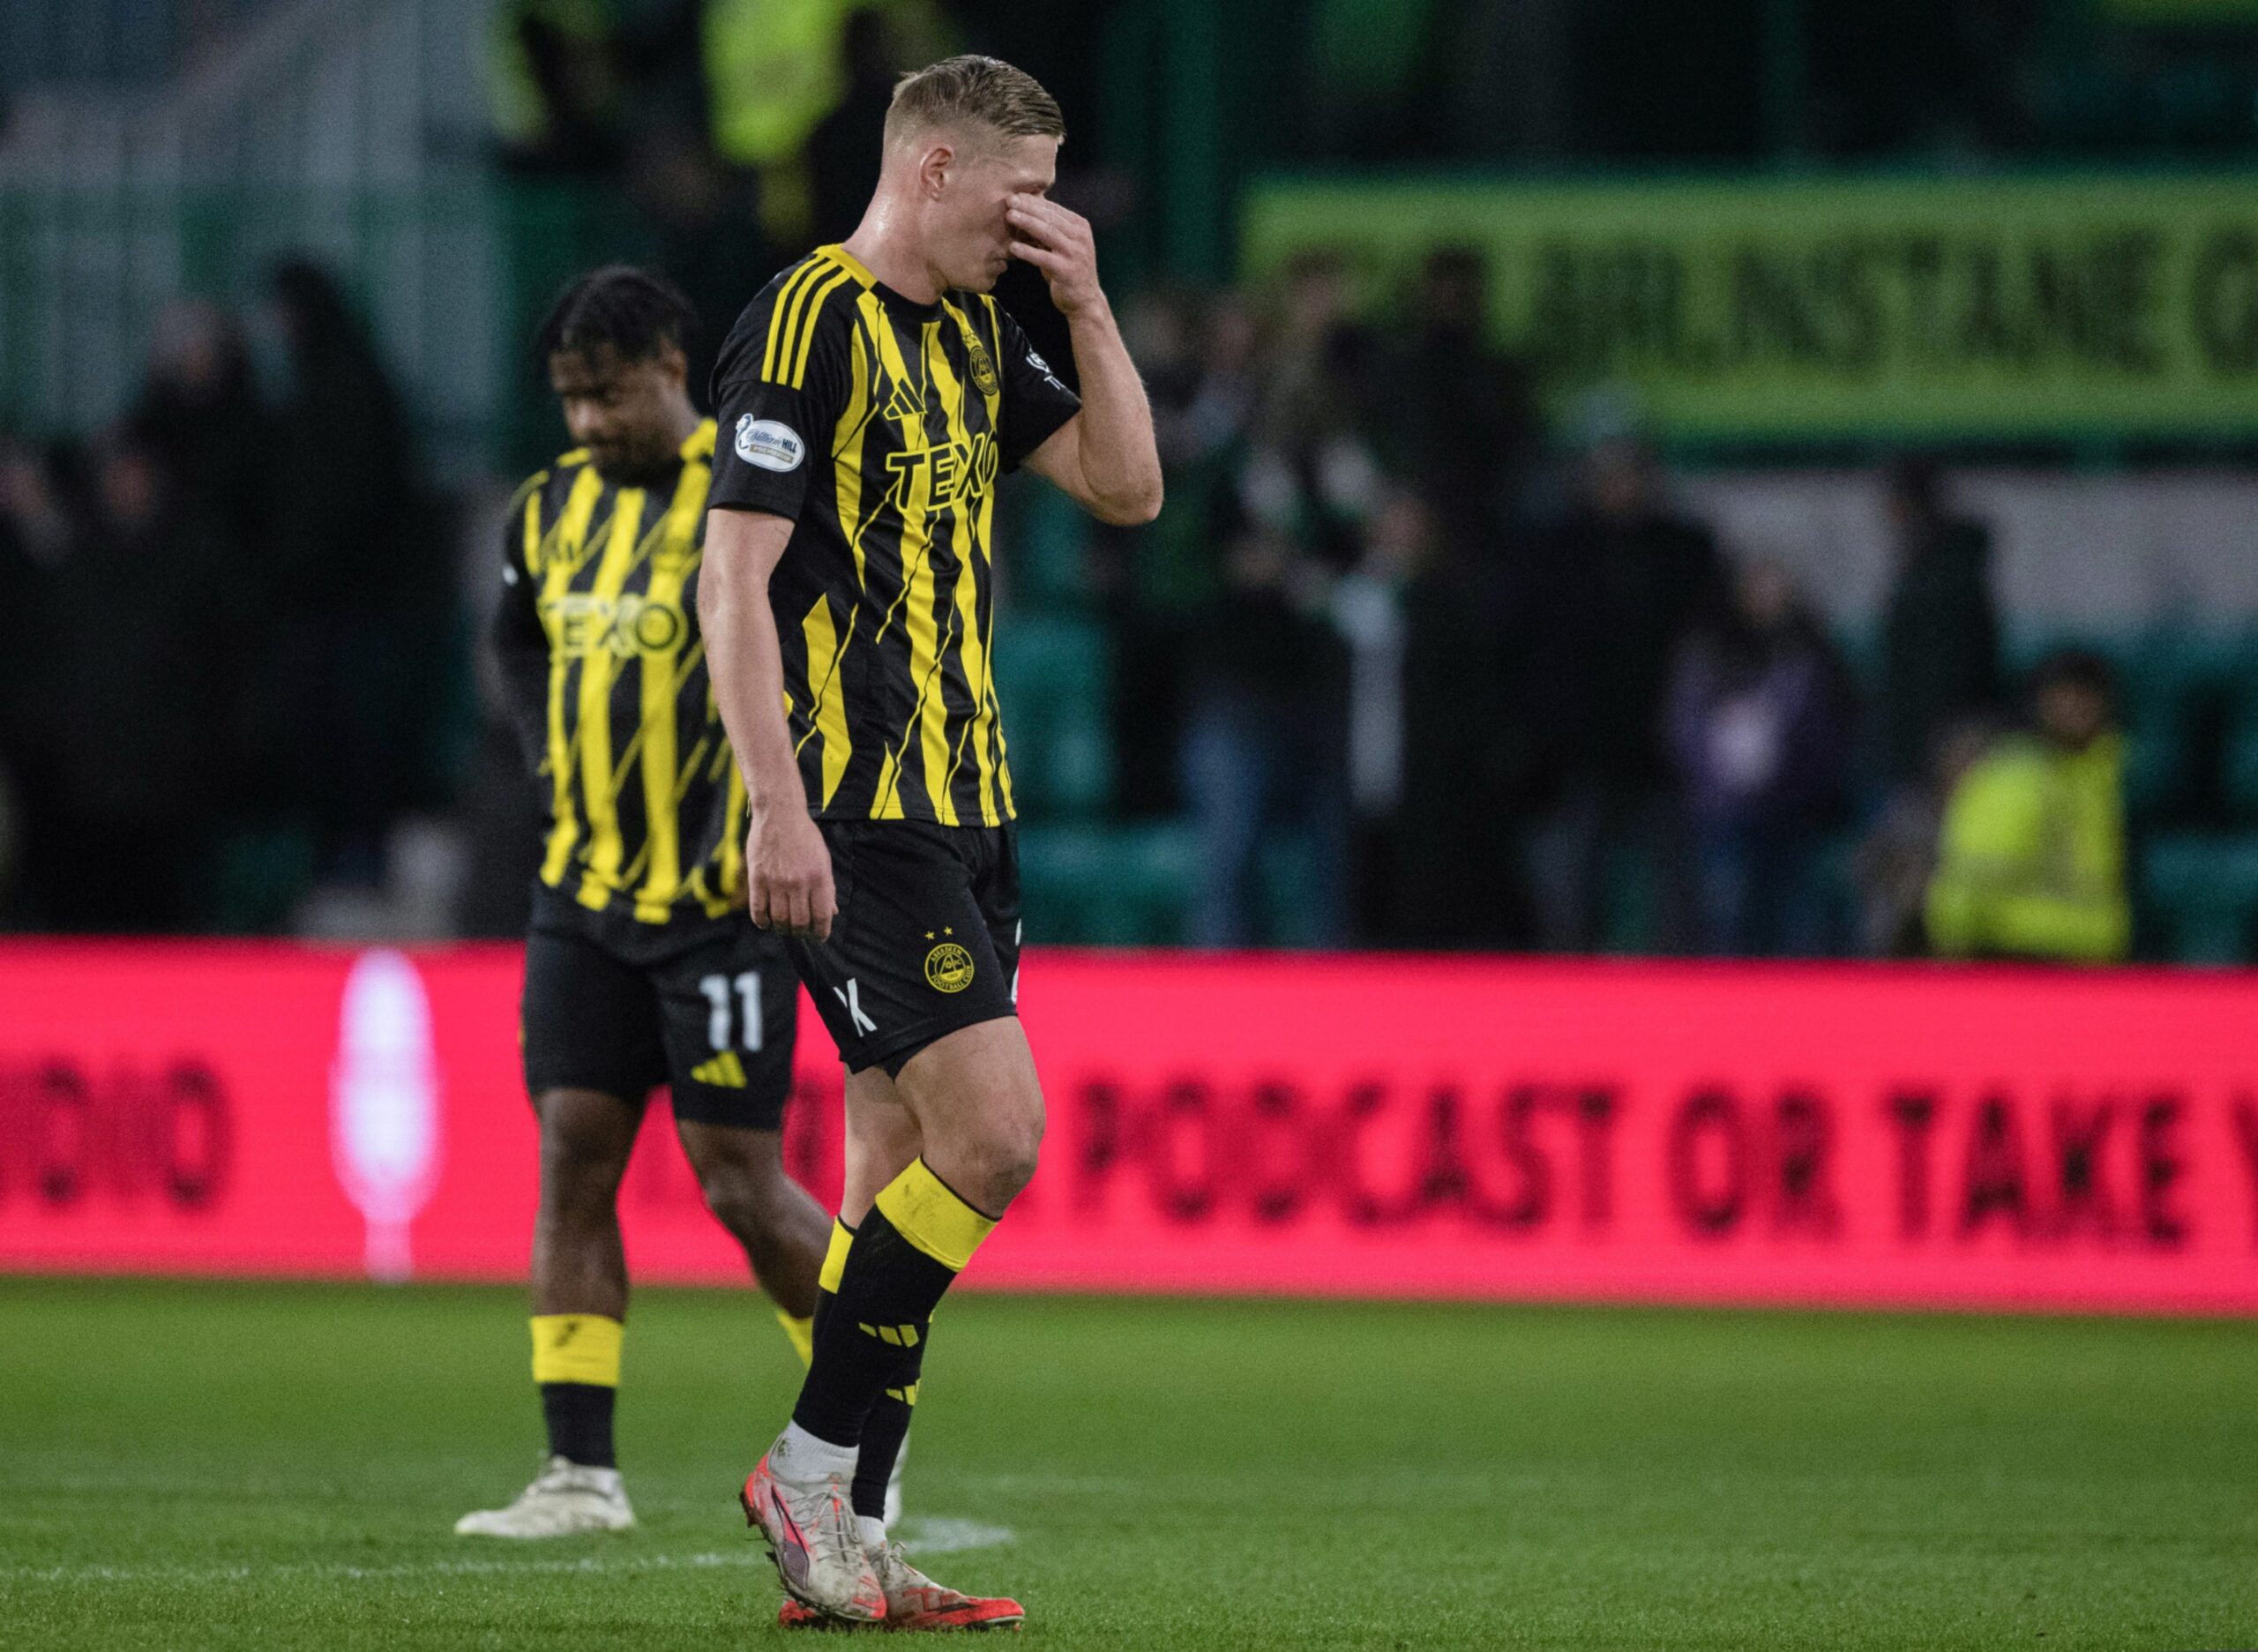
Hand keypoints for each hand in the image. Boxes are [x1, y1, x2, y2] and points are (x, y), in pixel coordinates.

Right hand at [747, 808, 835, 940]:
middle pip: (800, 922)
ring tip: (785, 927)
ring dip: (783, 929)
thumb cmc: (805, 837)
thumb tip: (831, 913)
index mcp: (819, 877)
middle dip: (802, 933)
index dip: (821, 932)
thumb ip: (827, 888)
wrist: (779, 814)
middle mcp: (799, 882)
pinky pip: (758, 910)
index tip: (819, 937)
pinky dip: (763, 922)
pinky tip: (767, 923)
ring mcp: (776, 881)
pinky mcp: (758, 879)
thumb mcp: (823, 859)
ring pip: (779, 920)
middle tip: (801, 932)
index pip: (822, 916)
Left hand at [1006, 194, 1102, 316]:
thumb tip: (1028, 206)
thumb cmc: (1068, 269)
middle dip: (1028, 207)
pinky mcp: (1067, 270)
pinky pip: (1044, 258)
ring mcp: (1075, 254)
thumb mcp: (1062, 244)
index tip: (1015, 195)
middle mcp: (1080, 237)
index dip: (1034, 201)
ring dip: (1027, 223)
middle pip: (1050, 217)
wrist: (1085, 300)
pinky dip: (1028, 252)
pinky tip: (1013, 247)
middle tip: (1009, 200)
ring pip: (1048, 233)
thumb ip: (1050, 227)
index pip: (1054, 208)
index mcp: (1080, 226)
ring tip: (1010, 216)